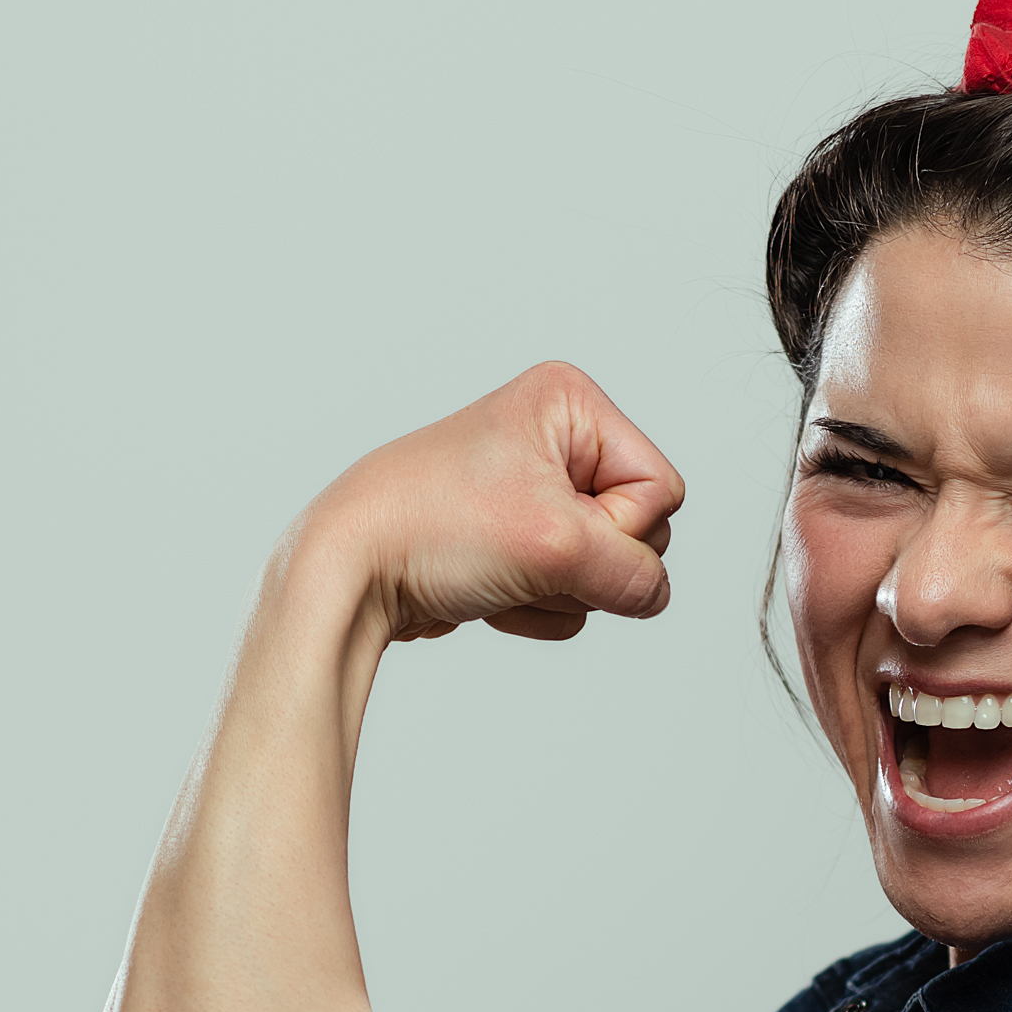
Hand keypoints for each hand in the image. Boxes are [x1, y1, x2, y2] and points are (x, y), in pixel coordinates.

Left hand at [294, 362, 683, 657]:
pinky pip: (569, 593)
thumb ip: (635, 575)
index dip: (619, 530)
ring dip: (557, 592)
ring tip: (497, 571)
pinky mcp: (516, 543)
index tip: (554, 529)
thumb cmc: (432, 529)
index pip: (660, 488)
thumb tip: (654, 596)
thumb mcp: (557, 548)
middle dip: (586, 564)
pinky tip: (486, 591)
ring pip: (604, 571)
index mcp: (570, 404)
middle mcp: (556, 438)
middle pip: (639, 531)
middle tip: (523, 554)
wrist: (351, 570)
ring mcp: (535, 494)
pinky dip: (534, 606)